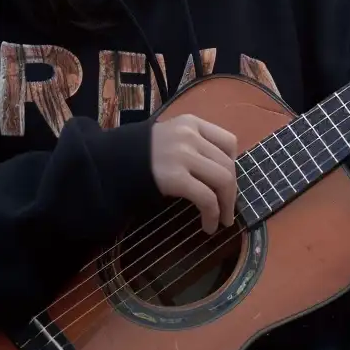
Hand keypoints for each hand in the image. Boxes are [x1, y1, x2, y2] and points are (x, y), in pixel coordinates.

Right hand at [150, 110, 237, 235]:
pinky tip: (208, 226)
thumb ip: (197, 145)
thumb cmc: (147, 153)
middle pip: (228, 165)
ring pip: (223, 180)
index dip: (233, 166)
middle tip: (228, 212)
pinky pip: (206, 198)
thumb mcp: (174, 137)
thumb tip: (225, 173)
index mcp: (191, 123)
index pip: (229, 142)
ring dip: (226, 206)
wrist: (116, 161)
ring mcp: (182, 154)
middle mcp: (190, 134)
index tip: (226, 183)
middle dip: (232, 193)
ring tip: (222, 221)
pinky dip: (212, 215)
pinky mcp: (175, 176)